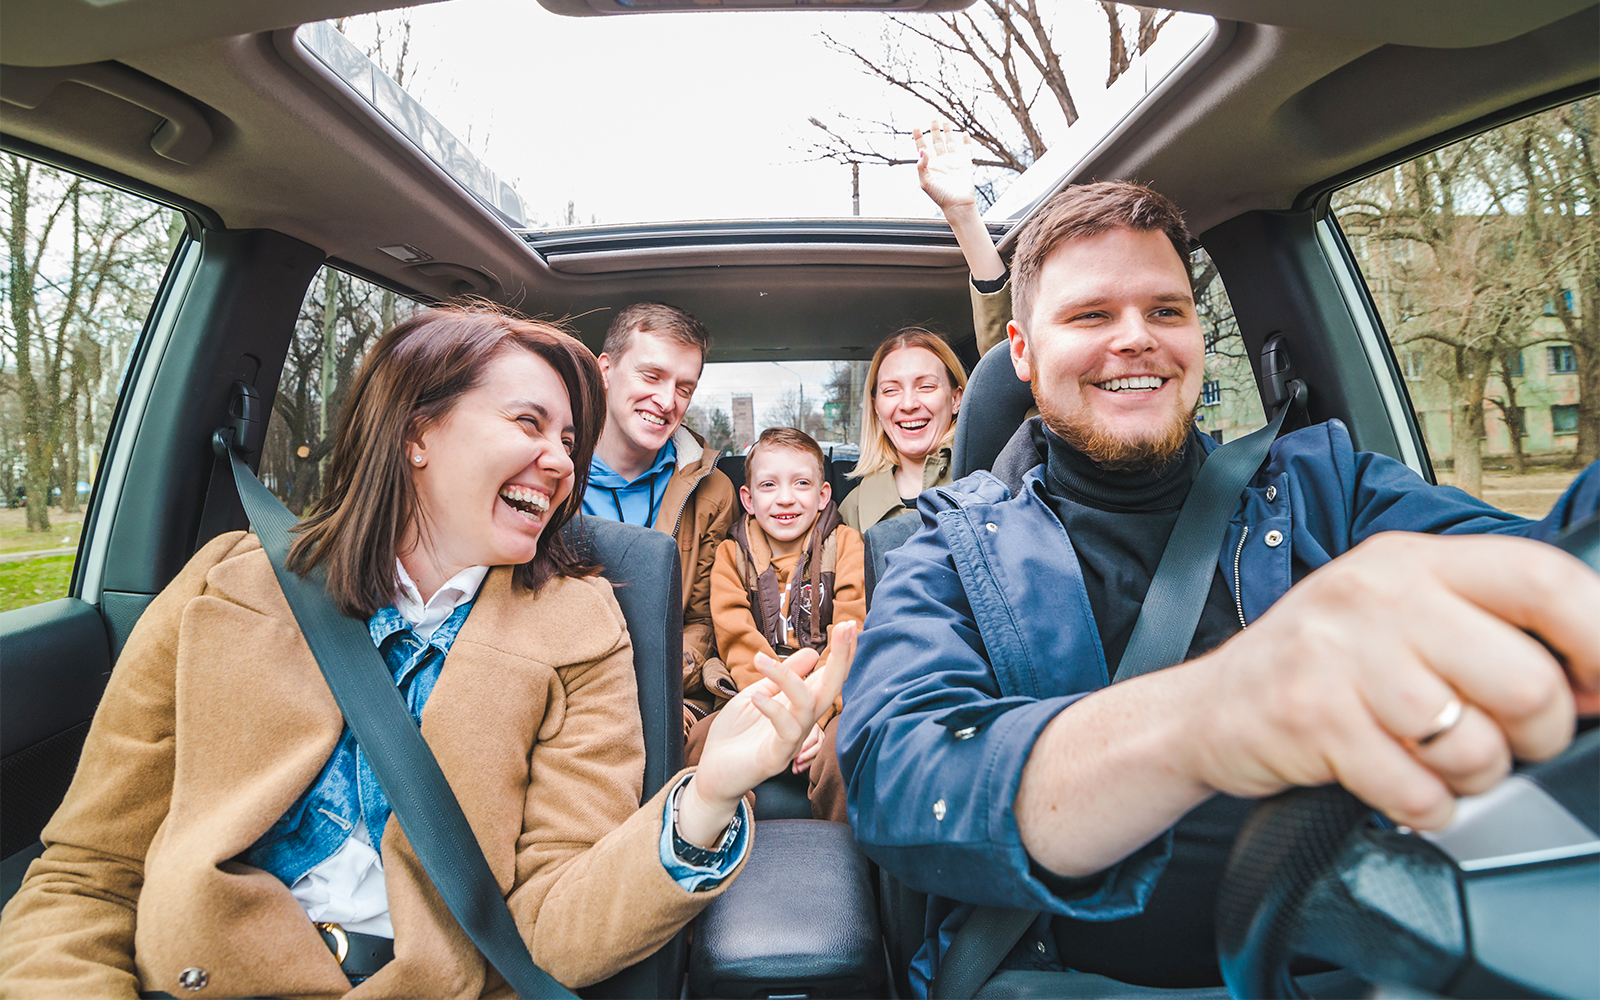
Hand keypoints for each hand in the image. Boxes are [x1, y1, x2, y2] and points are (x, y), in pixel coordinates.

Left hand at [680, 621, 857, 844]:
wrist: (712, 772)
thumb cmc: (734, 735)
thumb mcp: (756, 694)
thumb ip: (781, 676)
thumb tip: (812, 652)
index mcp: (798, 707)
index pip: (827, 678)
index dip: (841, 654)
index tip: (848, 624)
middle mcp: (801, 723)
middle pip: (831, 690)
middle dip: (841, 658)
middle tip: (845, 627)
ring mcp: (791, 741)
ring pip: (807, 706)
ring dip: (788, 679)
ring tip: (761, 660)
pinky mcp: (776, 758)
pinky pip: (786, 731)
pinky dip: (774, 709)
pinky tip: (758, 695)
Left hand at [914, 120, 977, 211]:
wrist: (957, 205)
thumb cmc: (940, 196)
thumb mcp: (925, 182)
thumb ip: (921, 165)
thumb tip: (922, 150)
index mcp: (930, 165)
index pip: (922, 147)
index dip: (919, 136)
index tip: (915, 126)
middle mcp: (941, 161)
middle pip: (936, 141)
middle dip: (934, 129)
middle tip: (933, 117)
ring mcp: (953, 161)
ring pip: (950, 142)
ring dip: (948, 131)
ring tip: (945, 121)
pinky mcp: (965, 163)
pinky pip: (966, 149)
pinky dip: (966, 141)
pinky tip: (964, 133)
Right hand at [1184, 532, 1599, 829]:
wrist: (1204, 709)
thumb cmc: (1318, 667)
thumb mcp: (1394, 613)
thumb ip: (1481, 623)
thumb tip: (1591, 678)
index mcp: (1410, 560)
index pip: (1542, 580)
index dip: (1599, 641)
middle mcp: (1375, 593)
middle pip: (1525, 681)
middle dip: (1534, 736)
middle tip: (1501, 741)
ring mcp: (1338, 654)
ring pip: (1475, 746)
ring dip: (1471, 778)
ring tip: (1433, 761)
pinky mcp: (1311, 717)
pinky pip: (1419, 792)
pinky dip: (1424, 808)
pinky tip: (1396, 784)